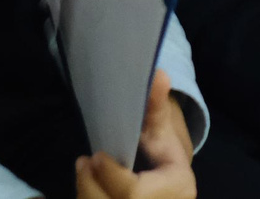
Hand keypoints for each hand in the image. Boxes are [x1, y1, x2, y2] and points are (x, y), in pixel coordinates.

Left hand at [75, 69, 196, 198]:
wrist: (169, 186)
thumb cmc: (164, 155)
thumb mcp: (162, 130)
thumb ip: (157, 106)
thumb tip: (158, 73)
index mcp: (176, 188)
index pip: (133, 193)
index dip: (111, 176)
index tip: (96, 156)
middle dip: (92, 186)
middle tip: (83, 162)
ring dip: (87, 192)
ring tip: (84, 169)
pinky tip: (89, 184)